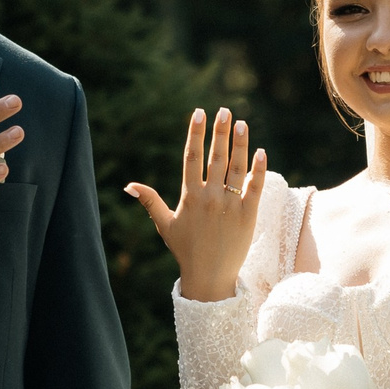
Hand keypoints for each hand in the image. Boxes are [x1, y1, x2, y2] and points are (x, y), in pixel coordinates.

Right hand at [124, 107, 266, 300]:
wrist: (210, 277)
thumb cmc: (186, 250)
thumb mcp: (165, 225)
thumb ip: (150, 201)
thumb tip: (128, 186)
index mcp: (190, 197)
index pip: (192, 157)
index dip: (195, 133)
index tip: (199, 113)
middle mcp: (210, 198)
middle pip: (216, 157)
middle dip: (220, 132)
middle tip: (224, 111)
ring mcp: (230, 205)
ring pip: (237, 168)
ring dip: (240, 145)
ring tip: (242, 124)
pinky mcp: (248, 215)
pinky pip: (255, 187)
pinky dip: (258, 170)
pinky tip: (261, 152)